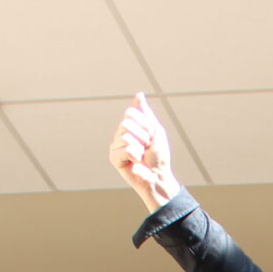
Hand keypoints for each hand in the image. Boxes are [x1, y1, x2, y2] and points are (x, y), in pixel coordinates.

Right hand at [110, 93, 182, 211]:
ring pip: (126, 136)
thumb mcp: (156, 131)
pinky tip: (136, 162)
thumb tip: (139, 94)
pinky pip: (125, 149)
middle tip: (147, 147)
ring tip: (142, 156)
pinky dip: (135, 155)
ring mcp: (116, 144)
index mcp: (132, 125)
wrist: (159, 177)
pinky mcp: (113, 157)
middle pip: (127, 123)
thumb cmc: (159, 156)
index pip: (132, 113)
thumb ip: (146, 114)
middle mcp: (121, 132)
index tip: (152, 136)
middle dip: (143, 136)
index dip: (146, 124)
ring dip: (141, 148)